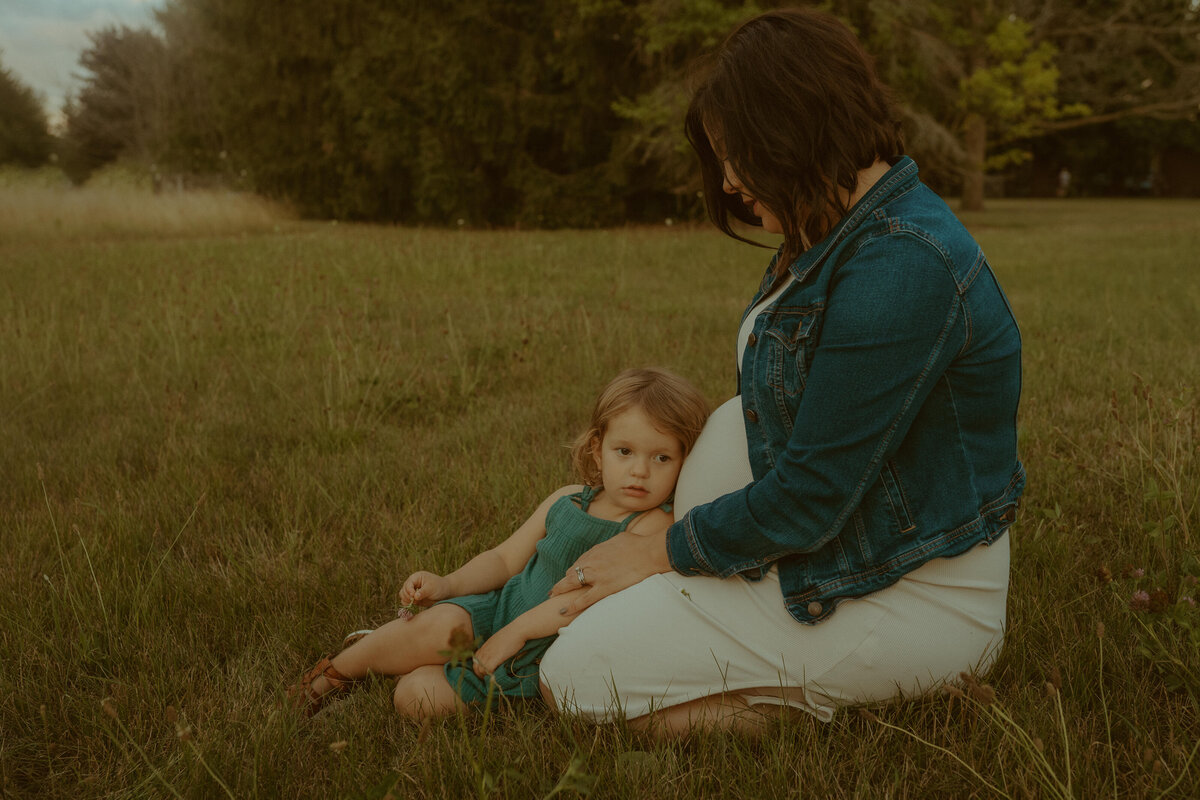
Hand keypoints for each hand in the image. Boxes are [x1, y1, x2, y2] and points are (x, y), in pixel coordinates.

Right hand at [400, 571, 451, 606]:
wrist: (444, 592)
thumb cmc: (438, 587)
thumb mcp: (431, 588)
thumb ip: (422, 592)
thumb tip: (415, 597)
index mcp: (416, 577)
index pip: (408, 584)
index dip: (409, 591)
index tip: (414, 596)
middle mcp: (412, 583)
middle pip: (403, 590)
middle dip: (407, 596)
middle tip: (415, 600)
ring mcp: (412, 591)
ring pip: (403, 596)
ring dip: (406, 601)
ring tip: (415, 602)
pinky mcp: (413, 598)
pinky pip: (406, 601)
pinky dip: (407, 604)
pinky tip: (413, 605)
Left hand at [472, 625, 526, 677]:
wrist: (517, 630)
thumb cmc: (511, 634)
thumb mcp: (498, 640)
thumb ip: (494, 647)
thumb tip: (497, 653)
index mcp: (485, 646)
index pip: (475, 659)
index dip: (479, 666)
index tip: (485, 670)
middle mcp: (484, 651)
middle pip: (475, 666)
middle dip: (480, 673)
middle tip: (488, 676)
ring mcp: (489, 654)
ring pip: (480, 670)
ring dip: (486, 675)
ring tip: (492, 676)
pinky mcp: (495, 658)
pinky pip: (487, 670)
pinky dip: (491, 674)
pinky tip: (496, 674)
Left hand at [549, 529, 670, 614]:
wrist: (648, 553)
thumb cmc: (638, 544)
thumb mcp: (620, 539)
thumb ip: (612, 545)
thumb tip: (614, 546)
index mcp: (596, 551)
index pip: (580, 562)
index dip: (574, 570)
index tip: (571, 576)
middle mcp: (592, 562)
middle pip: (571, 573)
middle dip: (561, 582)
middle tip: (553, 590)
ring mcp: (596, 576)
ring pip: (572, 584)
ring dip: (560, 590)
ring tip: (552, 597)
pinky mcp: (604, 588)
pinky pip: (584, 599)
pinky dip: (573, 606)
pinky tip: (563, 611)